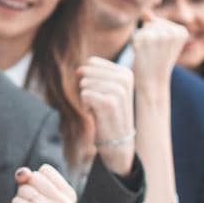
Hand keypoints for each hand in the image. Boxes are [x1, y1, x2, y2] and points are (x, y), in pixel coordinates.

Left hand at [0, 165, 76, 202]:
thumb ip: (29, 177)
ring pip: (24, 189)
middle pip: (34, 177)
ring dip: (20, 201)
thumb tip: (23, 173)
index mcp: (69, 196)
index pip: (45, 169)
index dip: (35, 182)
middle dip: (26, 190)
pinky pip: (16, 201)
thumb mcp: (33, 191)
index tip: (39, 199)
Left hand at [77, 57, 136, 175]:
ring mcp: (119, 90)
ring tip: (98, 108)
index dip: (88, 78)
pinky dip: (86, 106)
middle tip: (97, 102)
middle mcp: (125, 79)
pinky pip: (84, 95)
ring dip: (86, 98)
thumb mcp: (107, 89)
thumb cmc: (108, 113)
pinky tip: (96, 113)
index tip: (99, 93)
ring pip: (85, 83)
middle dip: (86, 89)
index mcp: (125, 73)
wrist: (118, 139)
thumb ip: (94, 75)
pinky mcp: (109, 102)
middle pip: (87, 72)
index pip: (92, 62)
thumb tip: (78, 70)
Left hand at [129, 12, 187, 97]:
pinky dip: (135, 45)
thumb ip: (154, 24)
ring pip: (143, 29)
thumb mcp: (161, 42)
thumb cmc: (156, 63)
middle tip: (153, 54)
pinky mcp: (145, 39)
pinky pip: (136, 35)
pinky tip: (142, 56)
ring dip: (141, 41)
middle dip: (148, 37)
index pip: (159, 23)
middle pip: (151, 23)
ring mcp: (159, 35)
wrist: (152, 83)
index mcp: (182, 31)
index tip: (160, 51)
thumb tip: (145, 11)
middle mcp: (173, 32)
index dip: (155, 37)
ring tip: (148, 55)